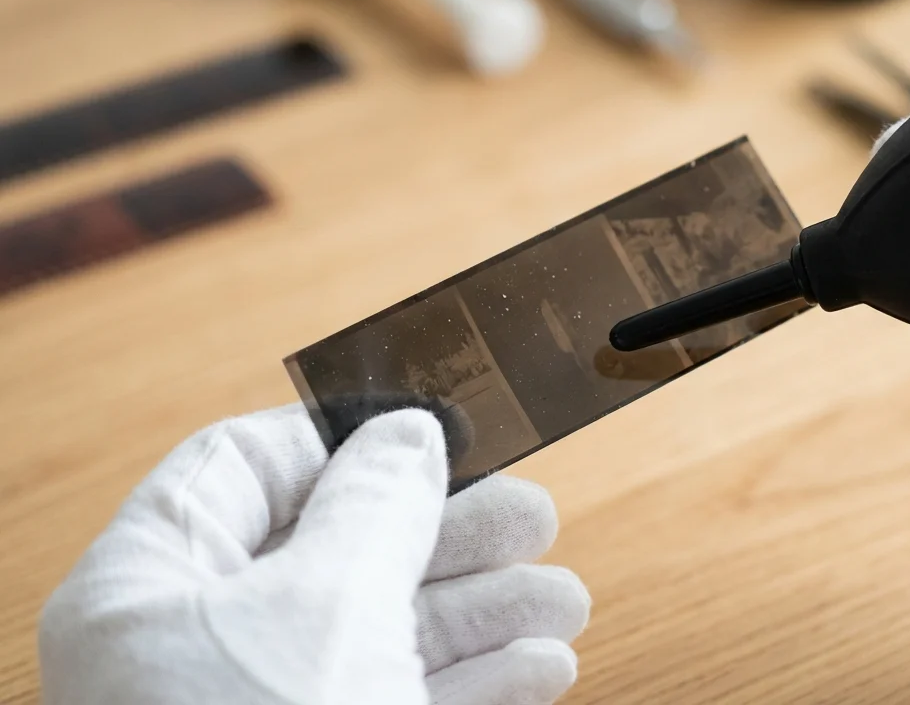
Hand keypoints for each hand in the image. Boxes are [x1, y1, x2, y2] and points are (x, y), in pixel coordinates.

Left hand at [38, 405, 589, 704]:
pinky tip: (543, 668)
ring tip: (562, 600)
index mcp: (151, 590)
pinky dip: (479, 684)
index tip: (436, 427)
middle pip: (339, 551)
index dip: (345, 441)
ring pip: (384, 632)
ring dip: (486, 612)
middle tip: (533, 515)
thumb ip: (373, 507)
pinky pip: (406, 701)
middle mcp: (198, 651)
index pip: (245, 469)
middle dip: (449, 535)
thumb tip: (407, 436)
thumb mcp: (325, 607)